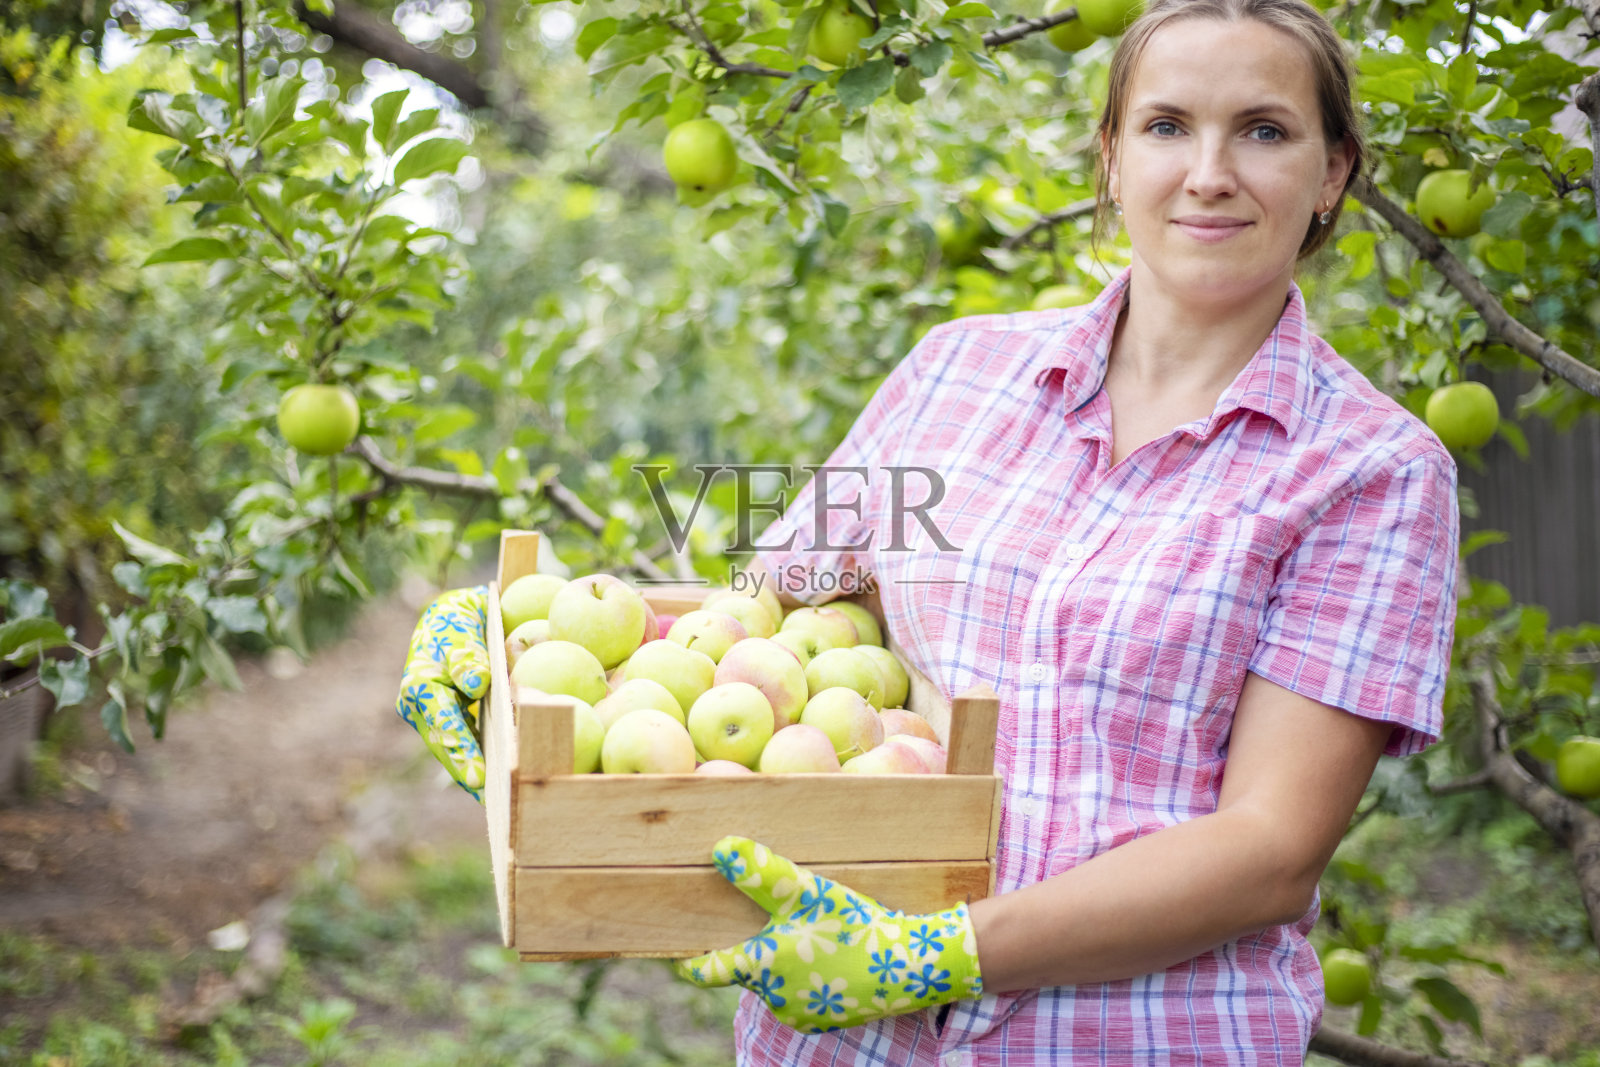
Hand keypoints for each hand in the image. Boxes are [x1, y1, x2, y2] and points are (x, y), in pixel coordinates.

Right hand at [395, 585, 491, 800]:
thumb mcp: (459, 629)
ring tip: (497, 802)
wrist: (449, 619)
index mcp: (420, 688)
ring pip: (453, 750)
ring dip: (472, 773)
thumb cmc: (456, 622)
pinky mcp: (446, 721)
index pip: (444, 725)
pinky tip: (498, 782)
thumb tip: (477, 684)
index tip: (478, 775)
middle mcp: (419, 709)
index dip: (462, 751)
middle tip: (490, 800)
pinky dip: (478, 760)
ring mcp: (431, 718)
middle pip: (446, 747)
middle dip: (467, 773)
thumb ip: (465, 657)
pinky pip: (463, 742)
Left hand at [676, 837, 982, 1032]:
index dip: (694, 964)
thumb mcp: (806, 892)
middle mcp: (773, 998)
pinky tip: (830, 958)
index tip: (682, 961)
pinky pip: (803, 997)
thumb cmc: (852, 927)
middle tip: (777, 925)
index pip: (710, 970)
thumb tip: (720, 848)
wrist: (908, 968)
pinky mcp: (824, 1022)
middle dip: (757, 949)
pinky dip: (809, 979)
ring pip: (778, 982)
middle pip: (750, 970)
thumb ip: (761, 873)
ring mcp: (799, 1014)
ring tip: (814, 937)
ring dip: (786, 963)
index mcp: (761, 968)